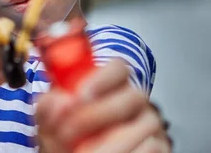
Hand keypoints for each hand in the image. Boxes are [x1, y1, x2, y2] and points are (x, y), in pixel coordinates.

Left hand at [35, 59, 171, 152]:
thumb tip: (60, 101)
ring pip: (143, 126)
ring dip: (108, 144)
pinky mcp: (162, 147)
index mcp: (111, 86)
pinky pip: (151, 148)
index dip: (102, 78)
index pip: (118, 67)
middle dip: (97, 115)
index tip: (80, 95)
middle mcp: (135, 102)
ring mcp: (151, 125)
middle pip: (133, 95)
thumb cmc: (69, 140)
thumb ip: (49, 108)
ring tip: (82, 152)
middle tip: (69, 132)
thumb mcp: (52, 123)